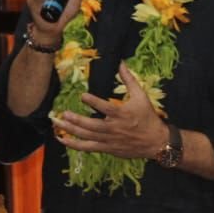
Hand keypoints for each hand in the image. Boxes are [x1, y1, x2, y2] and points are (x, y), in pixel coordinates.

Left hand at [52, 63, 167, 160]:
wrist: (156, 142)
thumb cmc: (147, 117)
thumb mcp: (141, 96)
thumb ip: (129, 80)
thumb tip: (120, 63)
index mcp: (122, 114)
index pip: (106, 108)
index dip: (94, 102)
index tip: (82, 96)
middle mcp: (114, 128)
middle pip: (92, 126)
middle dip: (76, 120)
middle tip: (63, 114)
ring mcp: (109, 140)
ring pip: (87, 137)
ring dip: (71, 131)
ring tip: (57, 124)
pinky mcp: (107, 149)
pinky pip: (88, 148)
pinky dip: (74, 145)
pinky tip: (62, 139)